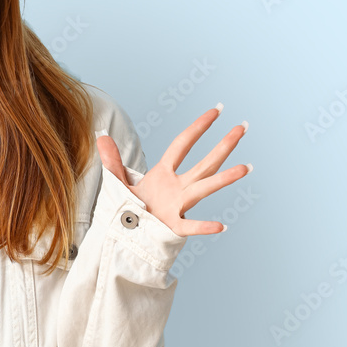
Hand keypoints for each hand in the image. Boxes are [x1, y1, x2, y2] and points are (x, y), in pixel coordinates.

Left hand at [96, 105, 250, 236]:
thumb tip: (101, 135)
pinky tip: (221, 226)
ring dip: (224, 179)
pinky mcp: (172, 227)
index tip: (216, 111)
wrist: (127, 235)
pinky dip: (203, 226)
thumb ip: (112, 160)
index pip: (183, 145)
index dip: (198, 127)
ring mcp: (177, 205)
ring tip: (246, 168)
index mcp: (164, 173)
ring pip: (204, 188)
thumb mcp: (118, 182)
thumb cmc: (130, 208)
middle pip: (203, 163)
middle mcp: (176, 187)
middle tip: (243, 128)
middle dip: (223, 146)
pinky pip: (189, 226)